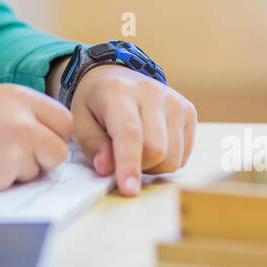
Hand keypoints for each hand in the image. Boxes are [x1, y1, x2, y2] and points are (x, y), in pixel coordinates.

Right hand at [0, 84, 73, 192]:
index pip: (62, 120)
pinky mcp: (1, 177)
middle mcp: (22, 121)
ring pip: (38, 170)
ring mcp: (14, 150)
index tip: (35, 141)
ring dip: (18, 171)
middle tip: (15, 157)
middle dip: (44, 157)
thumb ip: (14, 113)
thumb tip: (42, 134)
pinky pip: (15, 185)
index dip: (50, 134)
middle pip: (59, 148)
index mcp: (18, 96)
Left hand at [68, 67, 196, 195]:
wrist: (115, 75)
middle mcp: (151, 92)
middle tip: (121, 159)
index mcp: (118, 92)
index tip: (129, 190)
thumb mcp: (79, 122)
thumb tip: (107, 169)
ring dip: (153, 166)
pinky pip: (183, 155)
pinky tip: (152, 144)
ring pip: (173, 156)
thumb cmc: (95, 103)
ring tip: (137, 150)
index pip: (130, 134)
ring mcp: (174, 100)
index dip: (129, 165)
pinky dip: (166, 160)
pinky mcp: (188, 110)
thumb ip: (92, 145)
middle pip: (156, 150)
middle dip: (138, 167)